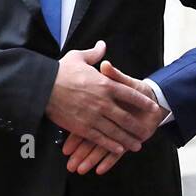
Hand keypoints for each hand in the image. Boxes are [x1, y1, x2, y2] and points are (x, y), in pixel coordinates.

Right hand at [45, 41, 162, 156]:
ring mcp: (94, 117)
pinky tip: (119, 150)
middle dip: (138, 126)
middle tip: (146, 131)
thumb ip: (94, 53)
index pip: (130, 94)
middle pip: (126, 117)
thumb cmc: (60, 71)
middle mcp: (103, 102)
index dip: (142, 102)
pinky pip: (101, 139)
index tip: (152, 107)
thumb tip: (102, 45)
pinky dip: (111, 146)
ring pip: (116, 132)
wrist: (42, 87)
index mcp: (105, 84)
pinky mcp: (82, 128)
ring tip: (137, 145)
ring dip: (128, 139)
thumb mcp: (78, 57)